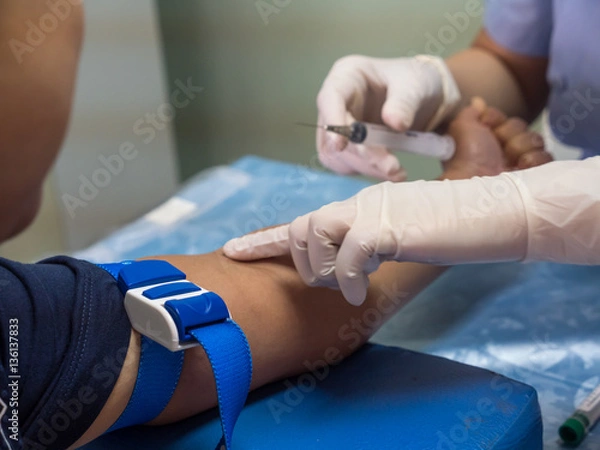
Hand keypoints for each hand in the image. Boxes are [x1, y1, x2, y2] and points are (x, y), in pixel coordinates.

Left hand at [223, 102, 552, 304]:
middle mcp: (359, 203)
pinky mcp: (388, 225)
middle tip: (335, 283)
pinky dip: (349, 280)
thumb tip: (347, 271)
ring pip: (315, 234)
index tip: (233, 250)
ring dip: (326, 270)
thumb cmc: (454, 230)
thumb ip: (370, 248)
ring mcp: (372, 210)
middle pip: (301, 228)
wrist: (496, 211)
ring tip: (353, 285)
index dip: (264, 240)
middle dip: (303, 263)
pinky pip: (349, 255)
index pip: (303, 221)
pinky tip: (363, 292)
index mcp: (360, 207)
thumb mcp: (403, 240)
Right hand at [316, 55, 459, 180]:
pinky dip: (370, 171)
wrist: (425, 98)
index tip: (341, 144)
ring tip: (397, 171)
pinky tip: (393, 172)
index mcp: (347, 76)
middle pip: (332, 134)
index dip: (332, 122)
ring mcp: (340, 125)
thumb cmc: (415, 81)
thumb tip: (394, 123)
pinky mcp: (347, 146)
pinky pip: (349, 165)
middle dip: (361, 154)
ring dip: (366, 167)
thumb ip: (405, 102)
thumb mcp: (416, 85)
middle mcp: (336, 102)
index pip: (329, 98)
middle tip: (391, 166)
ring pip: (338, 156)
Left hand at [442, 98, 552, 179]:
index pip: (504, 120)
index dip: (497, 118)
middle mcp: (505, 152)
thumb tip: (478, 102)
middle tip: (497, 147)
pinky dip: (534, 159)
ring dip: (520, 146)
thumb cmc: (465, 156)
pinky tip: (521, 166)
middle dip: (509, 133)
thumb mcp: (460, 129)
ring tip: (508, 160)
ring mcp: (521, 164)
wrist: (474, 184)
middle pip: (521, 127)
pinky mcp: (534, 177)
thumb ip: (470, 113)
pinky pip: (546, 157)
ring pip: (535, 140)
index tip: (486, 122)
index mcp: (489, 141)